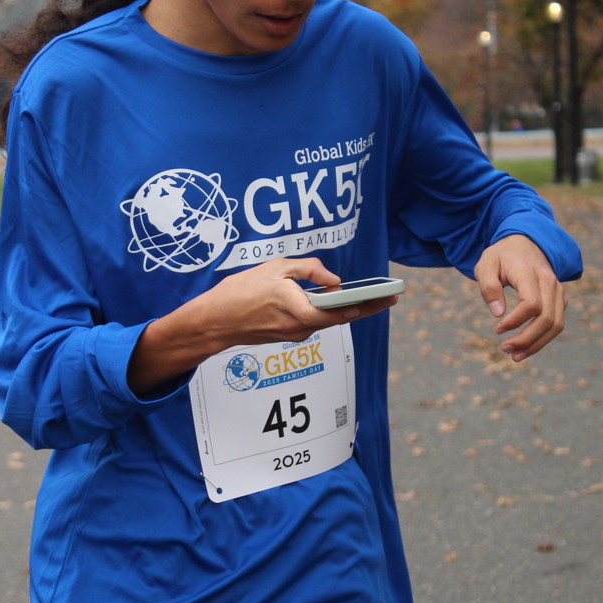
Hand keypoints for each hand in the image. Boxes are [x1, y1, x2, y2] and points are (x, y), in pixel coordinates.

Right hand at [128, 257, 397, 395]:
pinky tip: (326, 300)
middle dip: (363, 306)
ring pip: (324, 319)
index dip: (369, 304)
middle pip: (339, 317)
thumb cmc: (240, 293)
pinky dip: (321, 310)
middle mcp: (301, 328)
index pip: (344, 310)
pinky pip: (310, 320)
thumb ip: (308, 270)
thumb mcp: (275, 268)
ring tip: (361, 295)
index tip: (389, 298)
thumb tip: (333, 279)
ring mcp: (293, 334)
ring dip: (340, 307)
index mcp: (301, 311)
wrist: (214, 322)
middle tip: (385, 297)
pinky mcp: (285, 334)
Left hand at [474, 234, 566, 361]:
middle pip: (547, 318)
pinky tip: (525, 347)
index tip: (497, 329)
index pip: (532, 303)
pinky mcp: (560, 299)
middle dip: (526, 339)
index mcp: (530, 273)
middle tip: (504, 349)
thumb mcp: (485, 265)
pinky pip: (556, 323)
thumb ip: (489, 287)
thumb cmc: (501, 256)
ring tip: (515, 356)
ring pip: (556, 324)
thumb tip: (498, 314)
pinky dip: (543, 338)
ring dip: (537, 344)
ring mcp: (558, 291)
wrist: (525, 242)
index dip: (516, 321)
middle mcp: (549, 282)